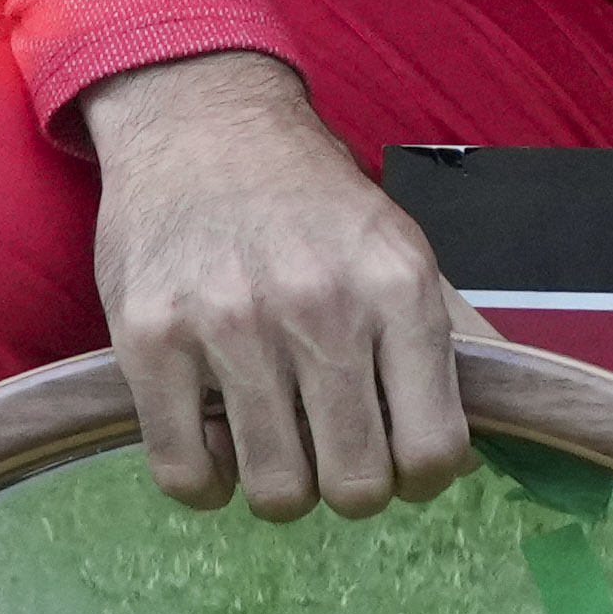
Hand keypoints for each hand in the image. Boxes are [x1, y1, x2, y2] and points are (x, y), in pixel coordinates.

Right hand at [81, 52, 472, 515]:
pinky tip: (216, 443)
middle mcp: (320, 306)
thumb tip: (461, 455)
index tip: (399, 465)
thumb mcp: (397, 248)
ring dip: (281, 484)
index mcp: (397, 285)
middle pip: (356, 486)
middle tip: (332, 451)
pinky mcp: (150, 339)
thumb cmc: (309, 202)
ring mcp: (228, 324)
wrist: (204, 121)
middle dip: (350, 487)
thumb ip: (431, 343)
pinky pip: (187, 476)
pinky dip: (207, 481)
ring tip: (274, 438)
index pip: (434, 448)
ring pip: (276, 492)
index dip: (421, 480)